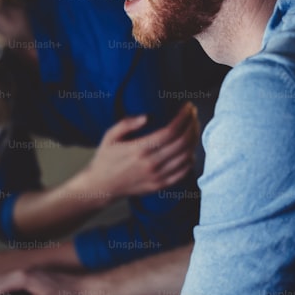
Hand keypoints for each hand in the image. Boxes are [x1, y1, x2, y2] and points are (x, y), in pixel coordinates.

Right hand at [80, 102, 198, 198]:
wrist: (101, 187)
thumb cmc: (105, 159)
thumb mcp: (109, 137)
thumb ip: (126, 124)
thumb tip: (147, 116)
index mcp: (139, 149)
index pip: (170, 131)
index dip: (183, 117)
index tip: (188, 107)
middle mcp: (151, 164)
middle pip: (182, 142)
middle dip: (192, 125)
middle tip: (193, 115)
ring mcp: (157, 177)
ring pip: (186, 156)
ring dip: (194, 140)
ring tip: (193, 128)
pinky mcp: (160, 186)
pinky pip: (183, 172)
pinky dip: (190, 159)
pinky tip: (189, 149)